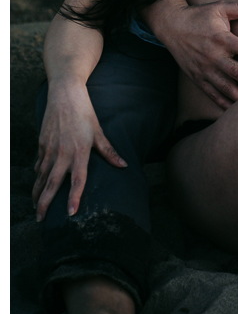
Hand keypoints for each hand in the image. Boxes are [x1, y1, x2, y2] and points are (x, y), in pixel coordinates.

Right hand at [34, 81, 126, 221]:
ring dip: (37, 193)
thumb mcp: (99, 132)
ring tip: (36, 208)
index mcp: (79, 152)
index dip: (74, 197)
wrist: (65, 95)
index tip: (70, 213)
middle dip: (45, 203)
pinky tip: (37, 185)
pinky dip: (37, 177)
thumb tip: (124, 165)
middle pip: (51, 184)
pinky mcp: (42, 144)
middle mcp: (62, 153)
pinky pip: (39, 165)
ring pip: (41, 177)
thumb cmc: (84, 113)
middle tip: (40, 219)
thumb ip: (109, 151)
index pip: (77, 180)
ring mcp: (49, 150)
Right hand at [157, 0, 237, 107]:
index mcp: (221, 38)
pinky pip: (212, 94)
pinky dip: (223, 103)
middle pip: (236, 72)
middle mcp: (213, 55)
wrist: (171, 26)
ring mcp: (204, 69)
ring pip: (225, 87)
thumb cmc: (199, 16)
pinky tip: (236, 111)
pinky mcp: (197, 78)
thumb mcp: (219, 8)